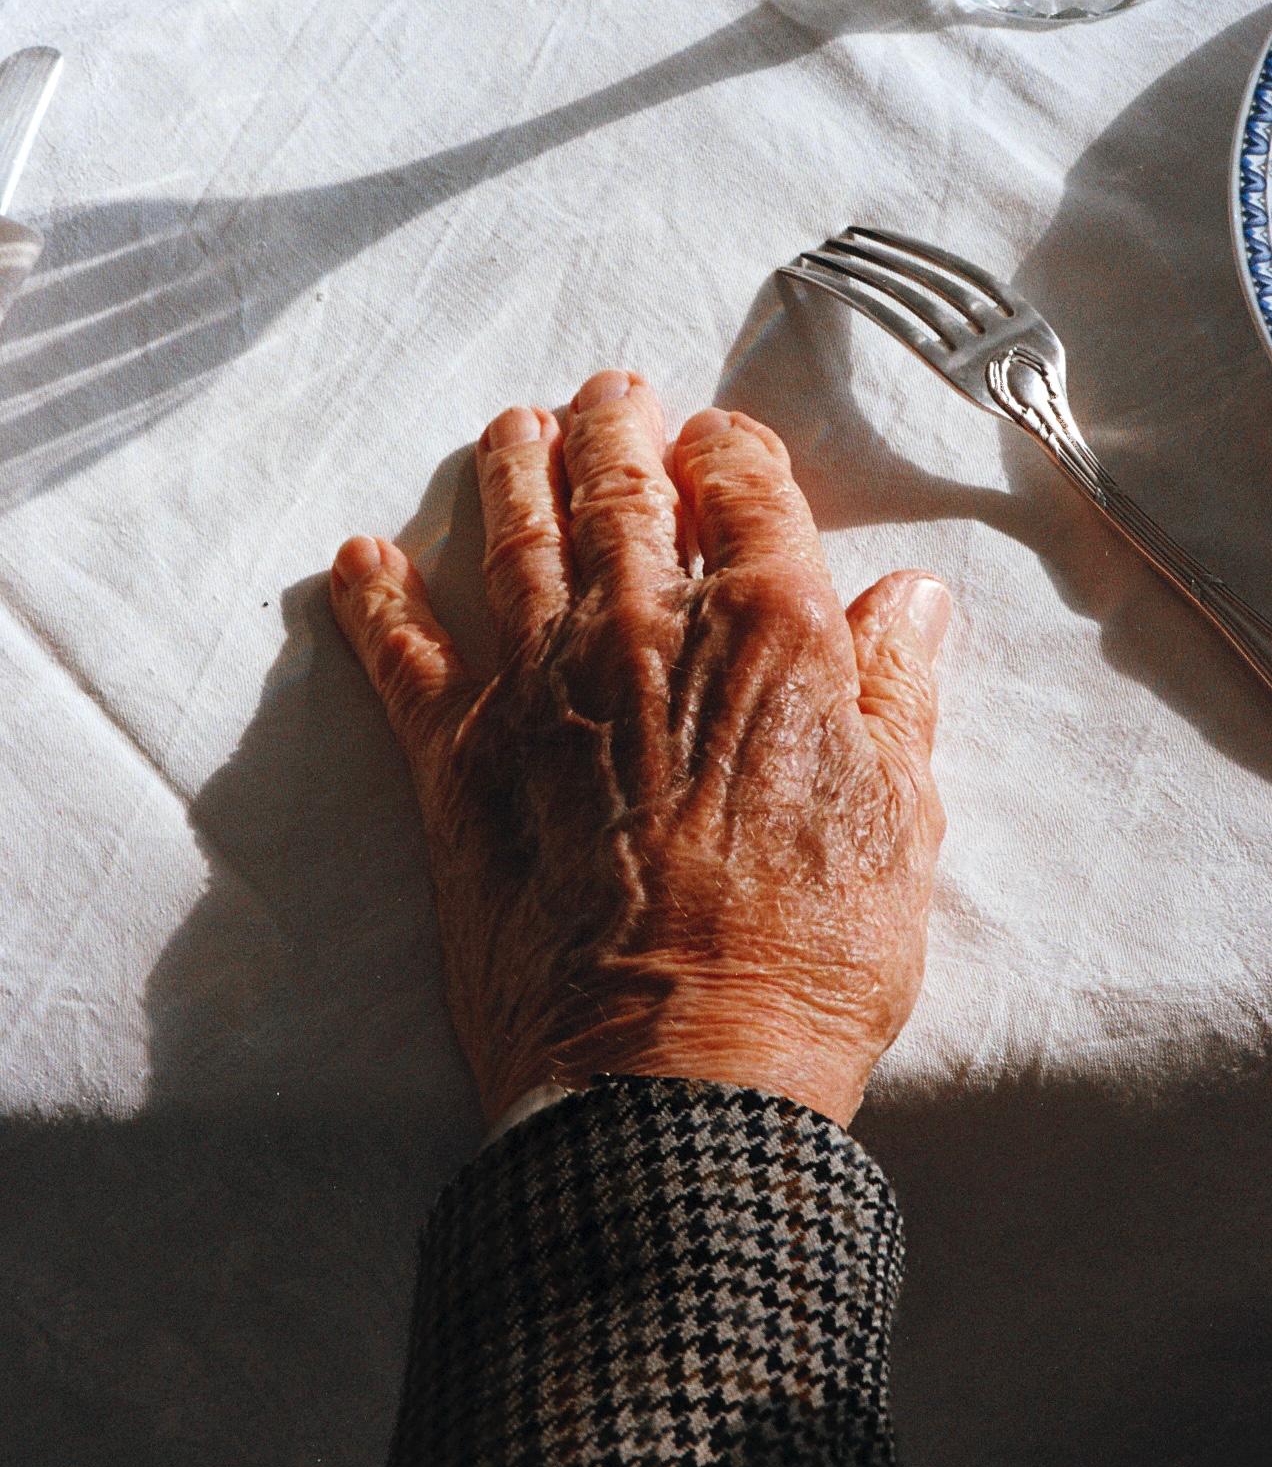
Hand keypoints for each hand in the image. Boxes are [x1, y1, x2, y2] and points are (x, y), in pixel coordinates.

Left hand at [330, 369, 949, 1129]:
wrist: (674, 1073)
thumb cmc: (809, 955)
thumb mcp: (901, 819)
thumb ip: (896, 692)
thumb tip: (906, 599)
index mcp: (768, 631)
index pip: (745, 488)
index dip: (732, 452)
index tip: (721, 445)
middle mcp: (644, 630)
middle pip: (621, 488)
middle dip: (616, 426)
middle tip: (609, 394)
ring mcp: (539, 686)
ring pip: (514, 537)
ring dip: (510, 470)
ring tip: (512, 429)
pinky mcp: (456, 761)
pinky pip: (403, 655)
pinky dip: (378, 602)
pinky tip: (361, 560)